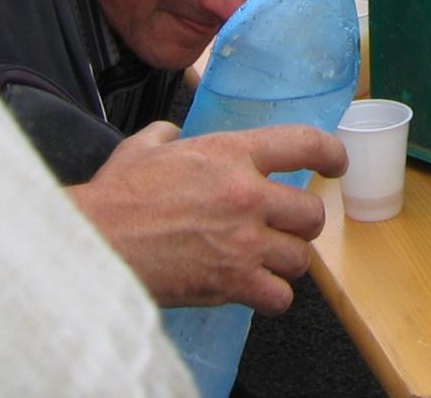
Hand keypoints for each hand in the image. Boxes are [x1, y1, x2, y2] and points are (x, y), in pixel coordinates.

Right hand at [69, 122, 347, 313]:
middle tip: (286, 226)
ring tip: (268, 260)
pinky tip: (256, 289)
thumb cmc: (115, 198)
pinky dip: (272, 296)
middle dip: (302, 222)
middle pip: (312, 213)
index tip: (337, 163)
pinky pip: (280, 295)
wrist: (92, 245)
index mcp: (232, 154)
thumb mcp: (146, 147)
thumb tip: (174, 133)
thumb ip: (169, 134)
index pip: (306, 143)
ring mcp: (244, 242)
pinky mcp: (232, 283)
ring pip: (301, 257)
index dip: (331, 153)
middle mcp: (247, 195)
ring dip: (287, 260)